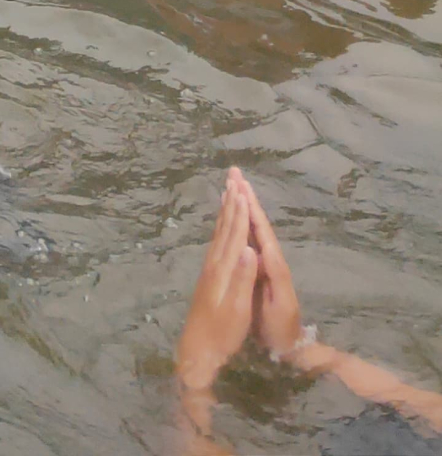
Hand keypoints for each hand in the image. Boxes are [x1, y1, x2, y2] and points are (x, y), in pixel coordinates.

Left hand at [175, 174, 258, 394]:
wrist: (198, 348)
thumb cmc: (222, 332)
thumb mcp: (238, 309)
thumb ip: (244, 279)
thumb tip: (251, 249)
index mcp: (224, 269)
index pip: (236, 234)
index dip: (241, 211)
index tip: (244, 188)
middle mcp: (215, 263)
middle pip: (225, 227)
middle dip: (231, 202)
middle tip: (233, 177)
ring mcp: (210, 268)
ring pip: (219, 232)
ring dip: (225, 211)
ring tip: (227, 191)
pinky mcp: (208, 276)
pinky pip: (216, 242)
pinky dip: (221, 227)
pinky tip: (221, 225)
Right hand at [239, 173, 306, 359]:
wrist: (289, 348)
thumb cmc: (278, 330)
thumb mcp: (277, 306)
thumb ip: (269, 278)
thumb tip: (253, 248)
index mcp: (274, 265)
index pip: (261, 229)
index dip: (250, 207)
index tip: (240, 184)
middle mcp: (271, 259)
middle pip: (258, 222)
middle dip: (246, 197)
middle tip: (235, 172)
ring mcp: (266, 264)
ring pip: (253, 228)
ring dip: (244, 206)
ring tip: (233, 186)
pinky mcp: (259, 270)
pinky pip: (249, 238)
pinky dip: (241, 222)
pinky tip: (234, 216)